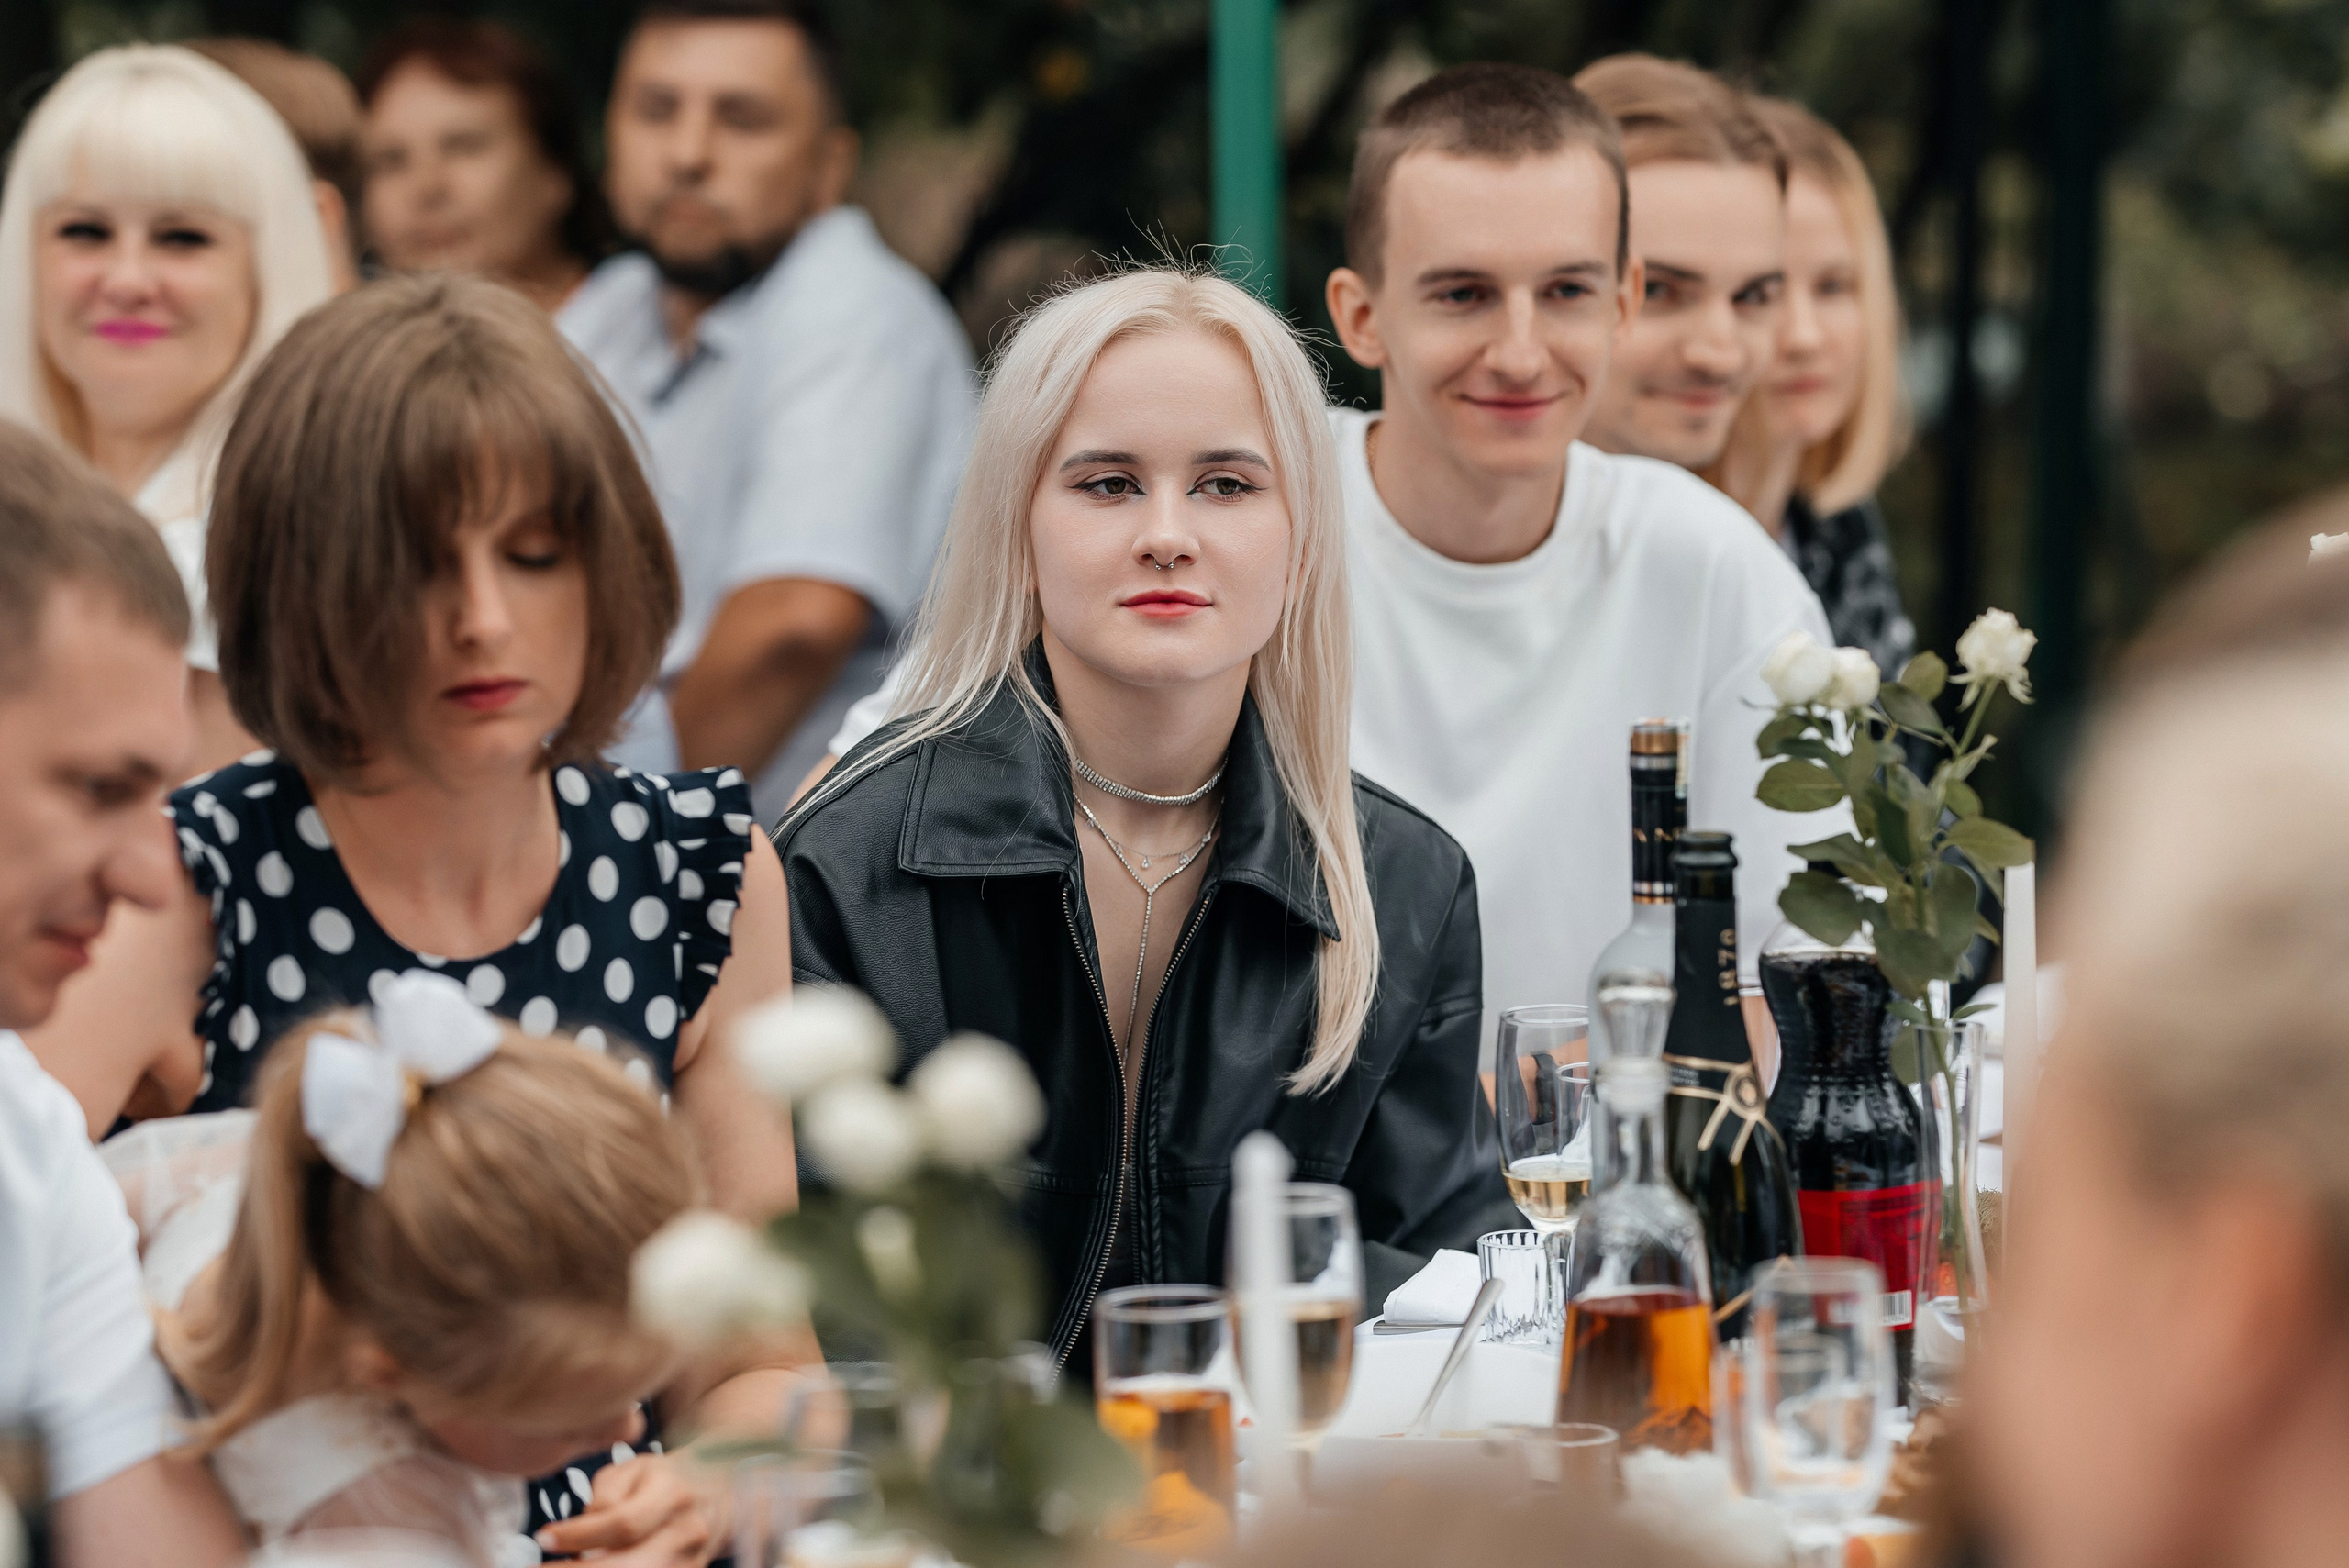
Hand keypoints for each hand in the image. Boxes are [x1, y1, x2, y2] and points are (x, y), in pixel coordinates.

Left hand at [532, 1454, 719, 1564]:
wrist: (717, 1493)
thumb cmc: (665, 1478)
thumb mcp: (635, 1467)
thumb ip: (605, 1495)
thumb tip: (578, 1534)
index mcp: (673, 1494)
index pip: (622, 1522)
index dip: (579, 1535)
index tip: (544, 1537)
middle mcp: (687, 1532)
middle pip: (629, 1566)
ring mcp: (690, 1563)